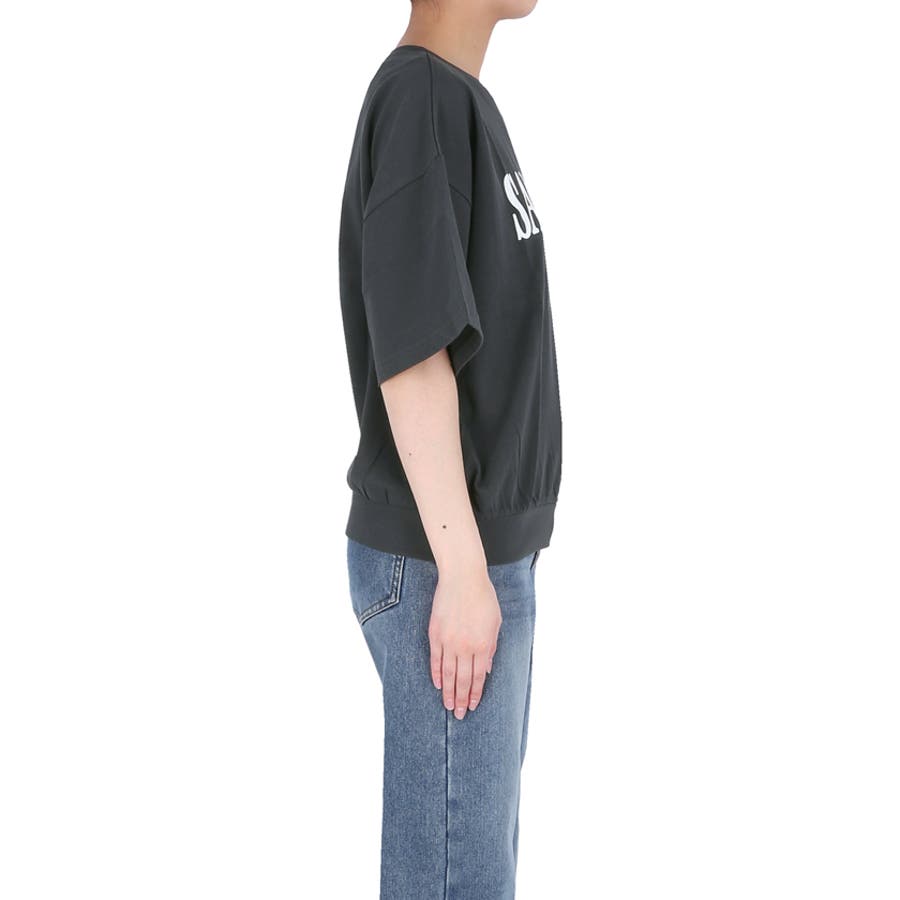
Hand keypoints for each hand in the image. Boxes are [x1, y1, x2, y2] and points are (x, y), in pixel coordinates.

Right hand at [428, 562, 501, 718]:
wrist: (463, 578)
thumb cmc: (484, 598)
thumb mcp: (496, 623)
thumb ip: (492, 647)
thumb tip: (488, 669)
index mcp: (483, 645)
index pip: (479, 677)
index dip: (475, 693)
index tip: (473, 706)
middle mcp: (465, 647)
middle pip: (462, 680)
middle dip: (461, 699)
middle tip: (459, 715)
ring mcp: (448, 641)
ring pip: (447, 674)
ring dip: (448, 692)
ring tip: (447, 706)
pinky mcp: (435, 634)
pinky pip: (435, 659)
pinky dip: (435, 674)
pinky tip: (437, 685)